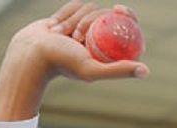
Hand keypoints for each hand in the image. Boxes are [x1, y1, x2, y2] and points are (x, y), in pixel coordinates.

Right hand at [0, 1, 148, 120]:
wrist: (30, 53)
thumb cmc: (60, 63)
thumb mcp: (91, 69)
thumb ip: (118, 71)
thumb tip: (146, 71)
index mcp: (108, 53)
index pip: (127, 28)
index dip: (127, 15)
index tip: (119, 9)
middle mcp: (98, 40)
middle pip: (106, 15)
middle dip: (91, 20)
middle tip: (77, 36)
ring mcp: (84, 28)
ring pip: (90, 8)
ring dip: (76, 19)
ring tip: (63, 37)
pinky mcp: (70, 18)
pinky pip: (76, 4)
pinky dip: (67, 13)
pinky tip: (56, 27)